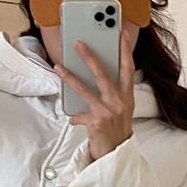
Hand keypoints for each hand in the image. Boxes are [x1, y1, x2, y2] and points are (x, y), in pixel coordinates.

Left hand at [54, 29, 135, 161]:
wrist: (117, 155)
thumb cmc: (116, 131)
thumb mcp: (120, 110)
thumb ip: (111, 94)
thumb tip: (92, 79)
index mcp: (127, 96)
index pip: (127, 68)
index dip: (125, 50)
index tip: (120, 32)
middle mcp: (119, 102)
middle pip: (102, 73)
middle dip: (89, 56)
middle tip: (78, 43)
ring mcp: (108, 112)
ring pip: (85, 89)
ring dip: (70, 77)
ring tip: (59, 67)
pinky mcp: (96, 122)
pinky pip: (79, 114)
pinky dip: (75, 117)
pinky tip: (73, 118)